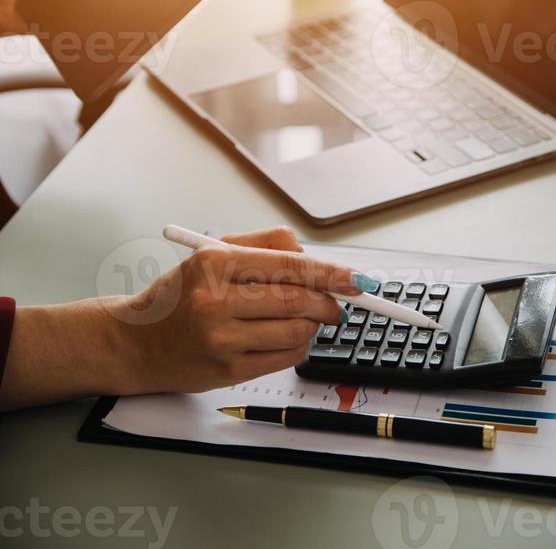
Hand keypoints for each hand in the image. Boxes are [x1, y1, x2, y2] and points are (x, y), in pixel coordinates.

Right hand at [0, 227, 370, 409]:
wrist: (134, 342)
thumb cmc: (177, 295)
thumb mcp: (211, 253)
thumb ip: (263, 245)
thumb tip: (311, 255)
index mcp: (214, 264)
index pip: (288, 265)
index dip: (331, 273)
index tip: (358, 278)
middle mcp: (215, 302)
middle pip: (297, 300)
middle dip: (328, 301)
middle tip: (339, 301)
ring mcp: (221, 341)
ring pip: (296, 332)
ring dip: (311, 325)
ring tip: (302, 317)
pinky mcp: (226, 372)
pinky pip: (284, 359)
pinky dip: (296, 347)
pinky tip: (284, 336)